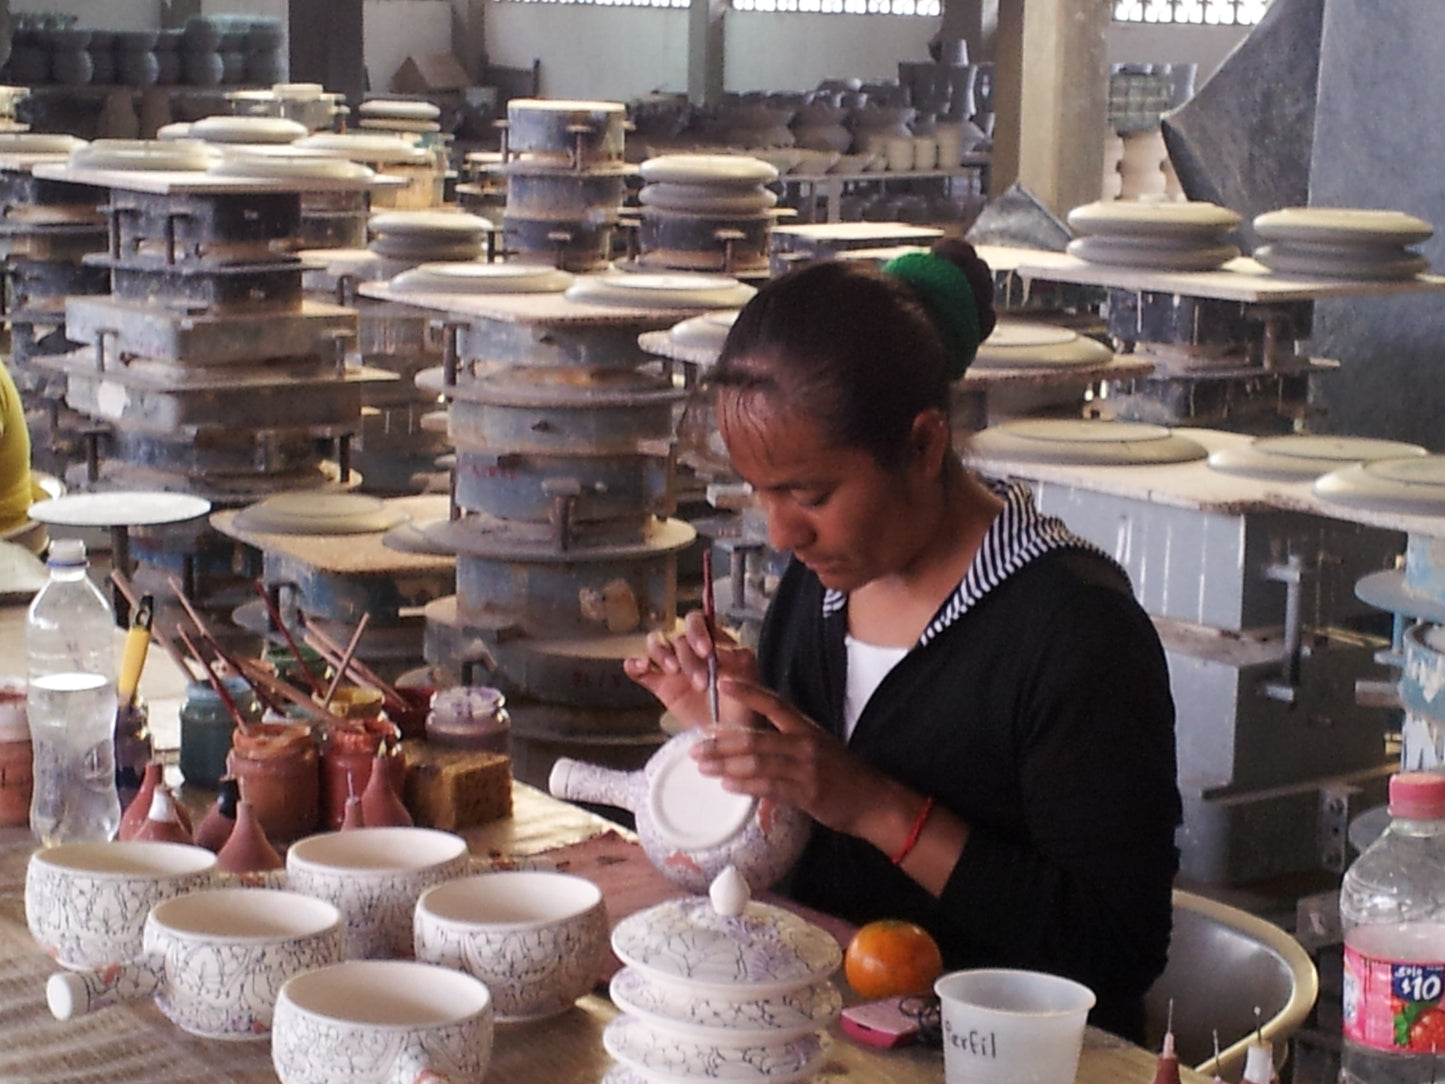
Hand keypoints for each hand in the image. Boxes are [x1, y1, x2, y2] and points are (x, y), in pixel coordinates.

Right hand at [623, 610, 757, 728]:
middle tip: (699, 682)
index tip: (706, 652)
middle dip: (687, 655)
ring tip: (672, 671)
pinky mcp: (659, 685)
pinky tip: (641, 668)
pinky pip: (639, 668)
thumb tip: (717, 650)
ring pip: (656, 644)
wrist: (728, 739)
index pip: (699, 623)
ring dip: (661, 653)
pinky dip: (635, 664)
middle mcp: (691, 651)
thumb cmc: (743, 709)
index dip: (699, 632)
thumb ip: (736, 661)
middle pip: (678, 636)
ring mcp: (673, 667)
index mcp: (713, 644)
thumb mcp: (747, 682)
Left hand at [690, 677, 905, 838]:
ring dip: (726, 765)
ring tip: (703, 767)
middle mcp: (805, 744)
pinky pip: (769, 787)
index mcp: (807, 728)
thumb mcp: (820, 748)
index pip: (774, 703)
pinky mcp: (807, 794)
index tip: (722, 683)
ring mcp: (805, 769)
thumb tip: (753, 742)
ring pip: (757, 763)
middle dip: (721, 743)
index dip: (747, 692)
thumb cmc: (844, 775)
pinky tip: (728, 785)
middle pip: (755, 739)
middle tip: (696, 746)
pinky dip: (746, 786)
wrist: (876, 802)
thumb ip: (789, 741)